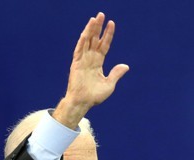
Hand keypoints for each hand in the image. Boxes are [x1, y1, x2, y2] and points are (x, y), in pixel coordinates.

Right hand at [53, 12, 128, 128]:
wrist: (82, 102)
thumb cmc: (94, 96)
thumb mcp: (109, 85)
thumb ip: (116, 74)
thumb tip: (125, 66)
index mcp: (97, 63)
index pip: (104, 45)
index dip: (108, 35)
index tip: (112, 23)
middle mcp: (90, 59)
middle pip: (94, 40)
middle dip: (98, 28)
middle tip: (101, 14)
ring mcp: (82, 61)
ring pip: (87, 41)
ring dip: (90, 30)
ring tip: (95, 18)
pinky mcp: (76, 63)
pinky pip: (79, 49)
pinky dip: (82, 39)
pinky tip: (86, 31)